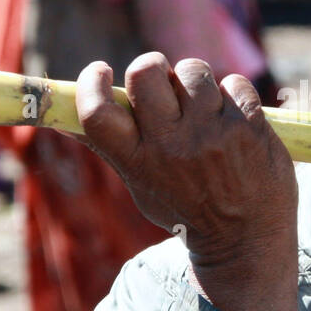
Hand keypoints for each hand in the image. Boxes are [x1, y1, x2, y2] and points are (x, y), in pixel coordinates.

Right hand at [74, 55, 299, 310]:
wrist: (245, 242)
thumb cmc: (188, 209)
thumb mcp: (142, 186)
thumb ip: (110, 147)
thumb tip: (60, 118)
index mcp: (138, 161)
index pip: (98, 112)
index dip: (92, 82)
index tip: (101, 70)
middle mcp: (173, 146)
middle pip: (145, 72)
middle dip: (152, 68)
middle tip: (163, 84)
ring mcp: (214, 135)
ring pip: (192, 70)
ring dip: (195, 81)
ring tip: (203, 107)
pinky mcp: (250, 127)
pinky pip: (234, 82)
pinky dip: (233, 94)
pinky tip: (233, 119)